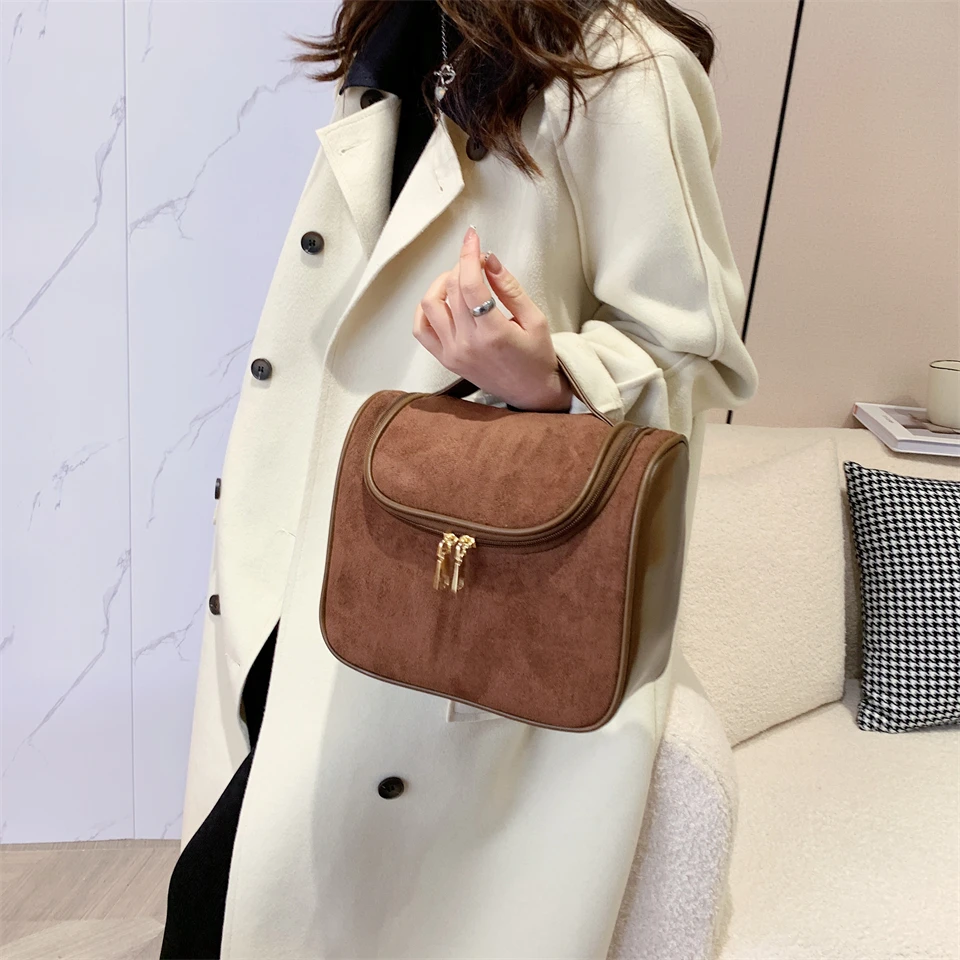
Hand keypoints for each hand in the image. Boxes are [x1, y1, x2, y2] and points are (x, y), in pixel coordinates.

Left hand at [413, 225, 573, 410]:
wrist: (531, 394)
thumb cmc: (537, 358)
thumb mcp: (535, 319)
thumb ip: (510, 288)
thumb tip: (489, 259)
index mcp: (494, 334)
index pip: (471, 284)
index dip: (470, 255)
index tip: (473, 238)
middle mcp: (468, 344)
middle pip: (452, 290)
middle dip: (462, 265)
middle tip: (477, 260)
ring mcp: (453, 353)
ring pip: (431, 305)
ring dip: (442, 284)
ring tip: (460, 279)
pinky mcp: (445, 359)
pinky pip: (421, 329)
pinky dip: (426, 309)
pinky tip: (443, 300)